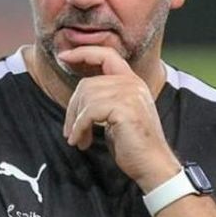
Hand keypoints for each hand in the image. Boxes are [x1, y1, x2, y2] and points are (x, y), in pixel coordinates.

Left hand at [58, 46, 180, 192]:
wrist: (152, 164)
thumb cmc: (133, 144)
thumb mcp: (118, 114)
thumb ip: (104, 98)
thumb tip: (79, 96)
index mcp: (132, 81)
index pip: (106, 54)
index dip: (83, 52)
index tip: (63, 56)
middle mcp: (132, 83)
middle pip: (87, 83)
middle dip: (72, 108)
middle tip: (69, 130)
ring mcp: (129, 94)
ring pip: (86, 97)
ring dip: (75, 122)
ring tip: (78, 139)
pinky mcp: (124, 108)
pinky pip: (89, 112)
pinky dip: (79, 128)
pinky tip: (80, 141)